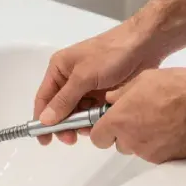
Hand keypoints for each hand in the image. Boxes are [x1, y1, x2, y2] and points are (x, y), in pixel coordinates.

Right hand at [34, 24, 166, 145]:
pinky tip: (99, 125)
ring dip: (80, 124)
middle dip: (64, 125)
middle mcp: (70, 78)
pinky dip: (94, 120)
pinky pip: (92, 112)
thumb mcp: (84, 76)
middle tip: (71, 140)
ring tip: (89, 131)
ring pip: (77, 112)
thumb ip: (64, 100)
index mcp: (59, 69)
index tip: (45, 140)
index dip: (41, 119)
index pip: (44, 98)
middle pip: (60, 108)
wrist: (144, 44)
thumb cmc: (110, 55)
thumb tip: (44, 120)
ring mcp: (87, 87)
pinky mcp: (102, 93)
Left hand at [89, 68, 185, 163]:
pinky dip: (160, 145)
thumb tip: (111, 99)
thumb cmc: (176, 88)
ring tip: (160, 122)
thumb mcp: (144, 79)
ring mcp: (148, 152)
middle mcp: (130, 140)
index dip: (102, 130)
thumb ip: (122, 93)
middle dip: (125, 133)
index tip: (110, 122)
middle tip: (141, 117)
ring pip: (137, 149)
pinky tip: (172, 130)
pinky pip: (156, 153)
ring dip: (142, 139)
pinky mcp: (166, 160)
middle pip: (118, 143)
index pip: (97, 137)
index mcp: (119, 120)